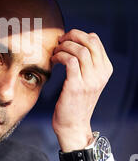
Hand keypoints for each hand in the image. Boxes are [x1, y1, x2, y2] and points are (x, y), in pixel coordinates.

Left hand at [51, 29, 112, 154]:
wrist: (73, 125)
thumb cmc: (76, 101)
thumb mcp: (88, 80)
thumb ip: (86, 62)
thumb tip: (76, 40)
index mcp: (105, 70)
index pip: (96, 40)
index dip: (78, 35)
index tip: (66, 39)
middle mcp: (101, 74)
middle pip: (89, 41)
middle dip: (71, 35)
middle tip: (59, 41)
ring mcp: (90, 81)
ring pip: (80, 50)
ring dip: (64, 46)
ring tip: (55, 52)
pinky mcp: (76, 87)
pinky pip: (70, 61)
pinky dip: (60, 56)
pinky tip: (54, 60)